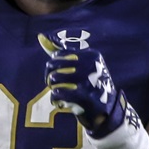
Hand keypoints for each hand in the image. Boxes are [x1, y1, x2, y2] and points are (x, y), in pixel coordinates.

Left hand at [38, 33, 148, 148]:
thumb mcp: (82, 66)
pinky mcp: (88, 99)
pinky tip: (59, 102)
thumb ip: (61, 53)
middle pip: (55, 65)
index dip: (52, 65)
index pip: (60, 54)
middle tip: (52, 84)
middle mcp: (93, 66)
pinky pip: (60, 94)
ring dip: (52, 88)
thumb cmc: (91, 86)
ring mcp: (92, 82)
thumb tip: (41, 37)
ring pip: (56, 79)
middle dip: (49, 76)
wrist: (107, 111)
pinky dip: (56, 98)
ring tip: (56, 92)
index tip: (54, 73)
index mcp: (92, 55)